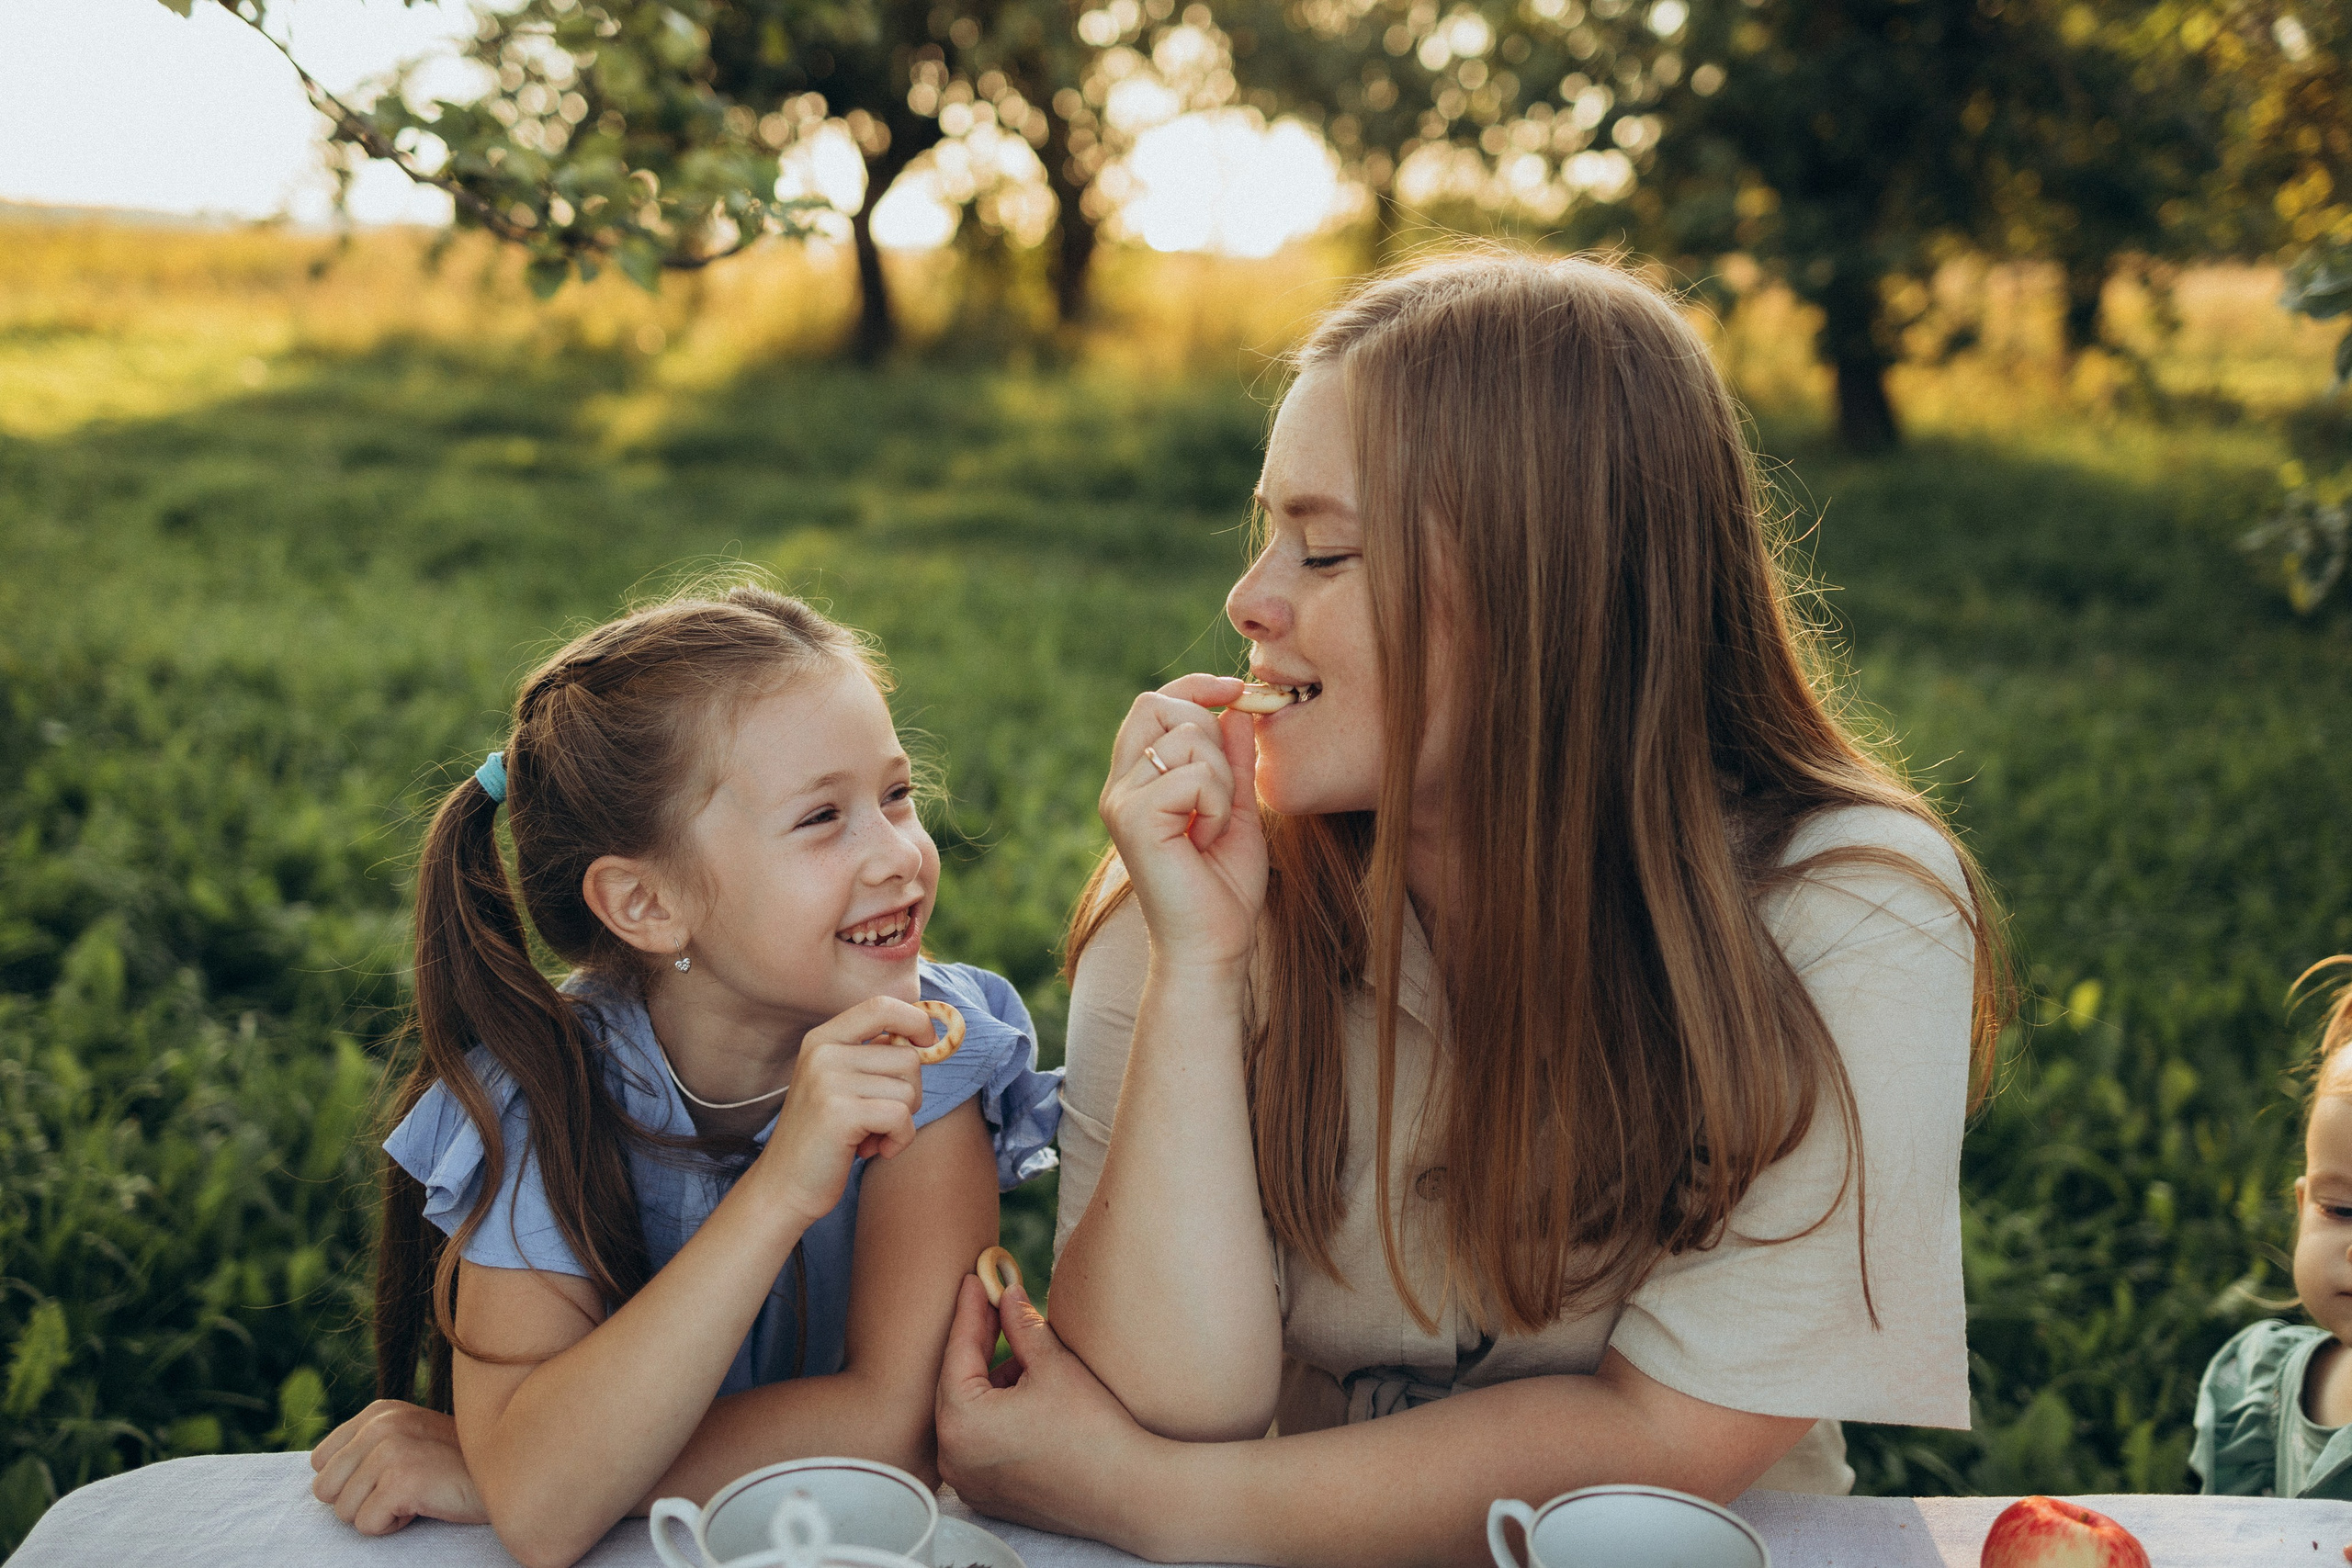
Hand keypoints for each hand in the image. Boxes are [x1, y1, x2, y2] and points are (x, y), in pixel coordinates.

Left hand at [310, 1399, 486, 1534]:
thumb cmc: (456, 1466)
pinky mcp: (401, 1480)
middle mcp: (381, 1424)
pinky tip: (423, 1506)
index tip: (391, 1475)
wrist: (508, 1474)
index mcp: (379, 1411)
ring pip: (343, 1512)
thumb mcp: (409, 1438)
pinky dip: (394, 1526)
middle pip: (325, 1489)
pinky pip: (366, 1525)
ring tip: (416, 1494)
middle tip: (402, 1488)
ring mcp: (391, 1450)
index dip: (351, 1481)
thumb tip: (320, 1476)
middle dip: (359, 1500)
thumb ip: (368, 1445)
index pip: (319, 1462)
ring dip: (379, 1513)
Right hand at [754, 996, 932, 1226]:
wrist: (782, 1187)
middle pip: (907, 1057)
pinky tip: (872, 1151)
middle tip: (880, 1120)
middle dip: (910, 1094)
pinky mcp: (839, 1112)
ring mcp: (828, 1080)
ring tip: (869, 1136)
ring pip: (908, 1089)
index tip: (927, 1044)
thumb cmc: (824, 1138)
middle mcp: (823, 1052)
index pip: (881, 1006)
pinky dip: (899, 1140)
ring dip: (902, 1122)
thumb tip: (924, 1039)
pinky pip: (901, 1117)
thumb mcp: (840, 1085)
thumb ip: (873, 1058)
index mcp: (823, 1039)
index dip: (916, 1021)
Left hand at [936, 1275, 1157, 1549]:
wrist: (1128, 1492)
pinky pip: (980, 1441)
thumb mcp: (1053, 1365)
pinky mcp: (989, 1494)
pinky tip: (1024, 1392)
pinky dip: (995, 1414)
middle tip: (994, 1304)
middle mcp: (953, 1457)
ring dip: (990, 1381)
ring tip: (1023, 1353)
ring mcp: (969, 1481)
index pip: (958, 1351)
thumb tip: (1007, 1293)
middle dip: (978, 1344)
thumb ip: (1021, 1324)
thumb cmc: (1092, 1429)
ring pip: (970, 1412)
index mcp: (961, 1422)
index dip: (969, 1310)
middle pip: (958, 1384)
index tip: (976, 1279)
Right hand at [1098, 674, 1268, 971]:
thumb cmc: (1222, 888)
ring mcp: (1120, 800)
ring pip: (1187, 736)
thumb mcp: (1236, 808)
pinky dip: (1218, 804)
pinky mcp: (1132, 817)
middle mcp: (1120, 786)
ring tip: (1213, 827)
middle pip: (1159, 704)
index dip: (1194, 687)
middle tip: (1221, 793)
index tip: (1235, 691)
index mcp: (1137, 781)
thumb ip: (1233, 758)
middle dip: (1210, 733)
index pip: (1154, 704)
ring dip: (1222, 780)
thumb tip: (1235, 706)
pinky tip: (1206, 840)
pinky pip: (1195, 774)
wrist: (1212, 947)